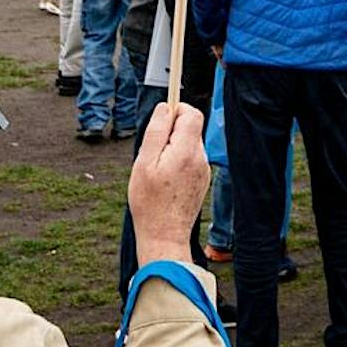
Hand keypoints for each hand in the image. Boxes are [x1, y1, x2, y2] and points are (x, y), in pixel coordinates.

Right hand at [128, 101, 209, 267]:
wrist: (164, 238)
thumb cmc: (150, 202)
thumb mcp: (144, 164)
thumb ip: (156, 132)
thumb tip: (165, 108)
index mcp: (186, 150)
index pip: (191, 113)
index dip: (176, 111)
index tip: (160, 123)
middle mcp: (200, 158)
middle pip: (190, 128)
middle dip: (171, 133)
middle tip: (153, 155)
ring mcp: (203, 170)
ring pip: (188, 145)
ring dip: (173, 150)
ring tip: (158, 173)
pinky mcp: (202, 180)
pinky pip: (190, 160)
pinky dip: (178, 163)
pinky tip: (166, 183)